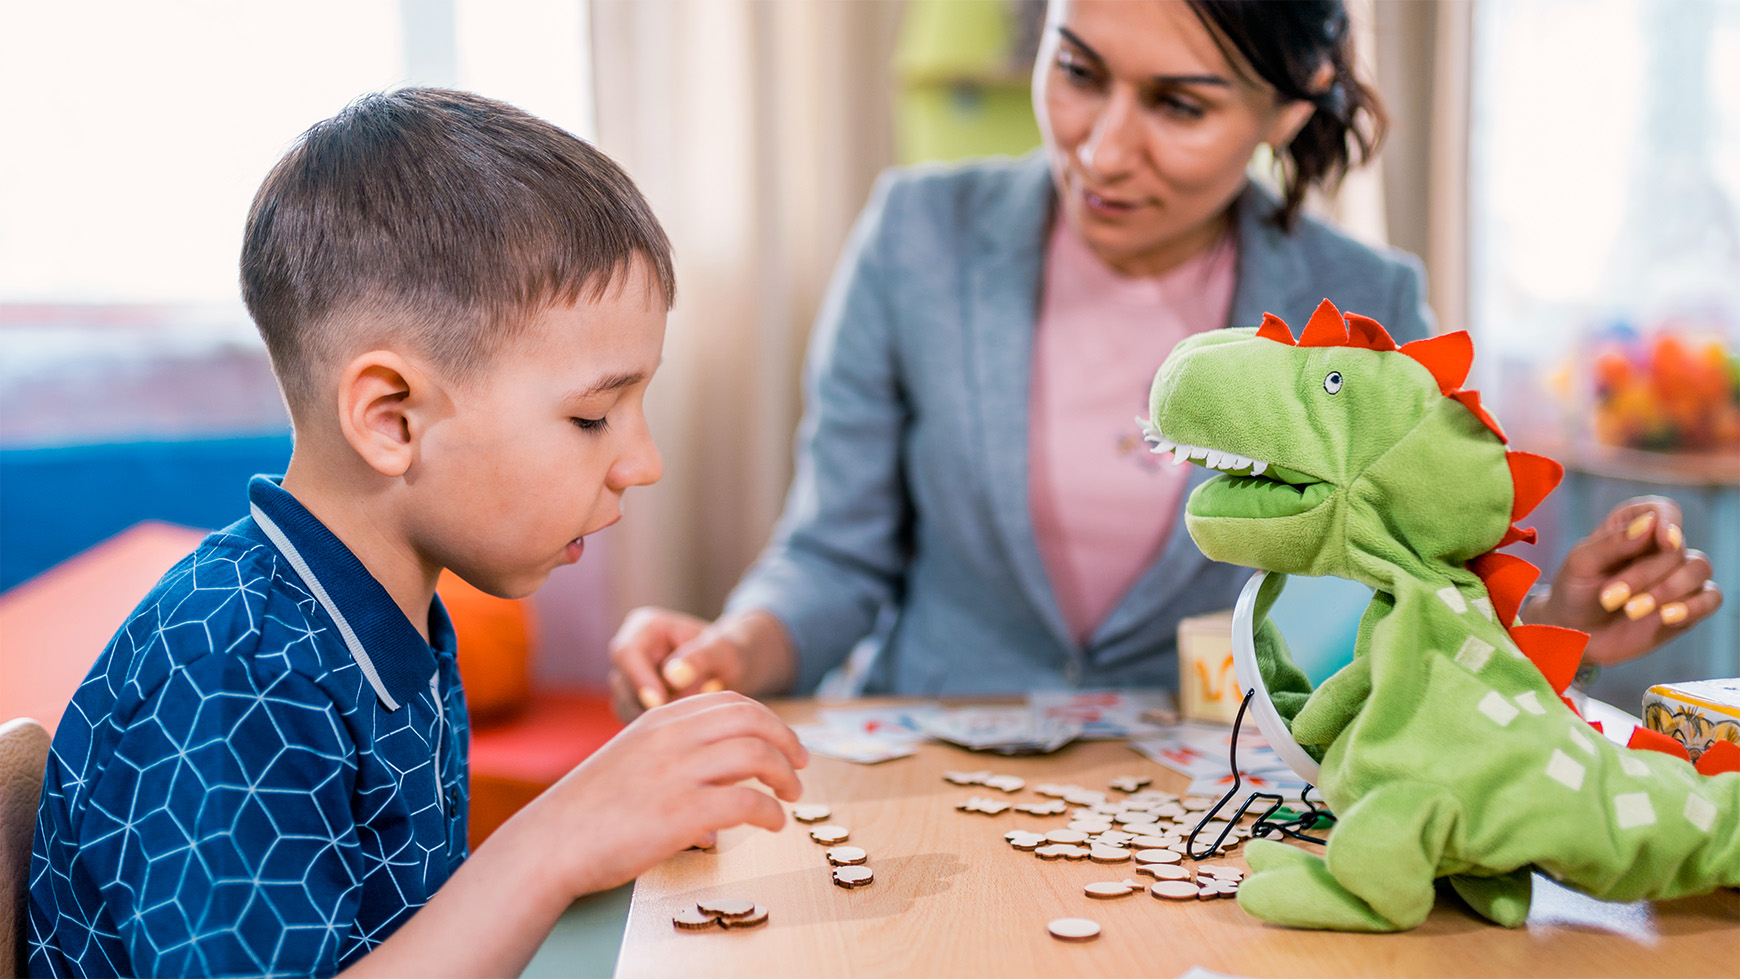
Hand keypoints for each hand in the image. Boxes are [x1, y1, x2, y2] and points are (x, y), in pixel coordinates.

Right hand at [518, 692, 807, 896]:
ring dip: (785, 776)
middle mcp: (672, 738)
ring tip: (791, 796)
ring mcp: (678, 773)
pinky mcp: (682, 813)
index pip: (731, 701)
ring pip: (757, 757)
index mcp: (660, 719)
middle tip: (801, 767)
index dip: (769, 720)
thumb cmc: (589, 810)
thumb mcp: (632, 759)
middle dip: (787, 742)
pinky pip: (746, 803)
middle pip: (752, 721)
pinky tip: (773, 824)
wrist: (552, 843)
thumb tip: (721, 774)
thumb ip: (673, 753)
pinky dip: (770, 812)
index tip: (785, 742)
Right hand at [608, 607, 796, 719]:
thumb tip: (673, 676)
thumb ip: (700, 658)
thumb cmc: (728, 653)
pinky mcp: (632, 702)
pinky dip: (657, 727)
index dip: (639, 679)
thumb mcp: (722, 651)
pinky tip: (684, 724)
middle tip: (687, 713)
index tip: (660, 702)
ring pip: (625, 706)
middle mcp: (630, 652)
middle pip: (622, 683)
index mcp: (645, 627)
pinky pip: (635, 720)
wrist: (729, 669)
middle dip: (651, 702)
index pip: (627, 653)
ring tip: (692, 713)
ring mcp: (628, 679)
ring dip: (655, 717)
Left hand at [1527, 496, 1722, 665]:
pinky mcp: (1687, 605)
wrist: (1574, 634)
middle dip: (1645, 575)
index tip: (1665, 541)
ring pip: (1699, 569)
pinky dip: (1694, 606)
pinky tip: (1666, 617)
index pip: (1664, 510)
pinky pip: (1711, 598)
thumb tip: (1650, 523)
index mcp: (1632, 525)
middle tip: (1610, 597)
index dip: (1669, 522)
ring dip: (1667, 591)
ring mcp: (1676, 575)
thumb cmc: (1574, 591)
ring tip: (1631, 611)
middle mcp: (1660, 546)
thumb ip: (1613, 543)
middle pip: (1676, 549)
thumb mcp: (1582, 564)